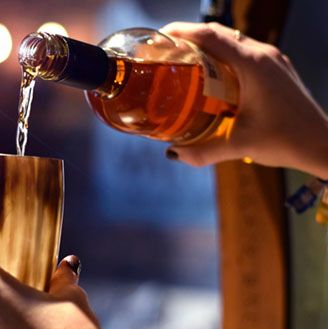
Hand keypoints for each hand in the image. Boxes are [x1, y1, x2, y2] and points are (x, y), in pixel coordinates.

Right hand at [162, 22, 327, 178]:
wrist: (321, 144)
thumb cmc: (286, 141)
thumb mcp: (239, 145)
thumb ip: (203, 151)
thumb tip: (173, 153)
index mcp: (253, 65)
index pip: (211, 35)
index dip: (182, 31)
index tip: (161, 36)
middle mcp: (263, 56)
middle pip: (220, 34)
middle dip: (191, 38)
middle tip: (168, 51)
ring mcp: (272, 60)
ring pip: (232, 42)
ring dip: (208, 47)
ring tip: (185, 62)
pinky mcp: (276, 70)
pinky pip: (244, 53)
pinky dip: (223, 58)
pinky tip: (212, 76)